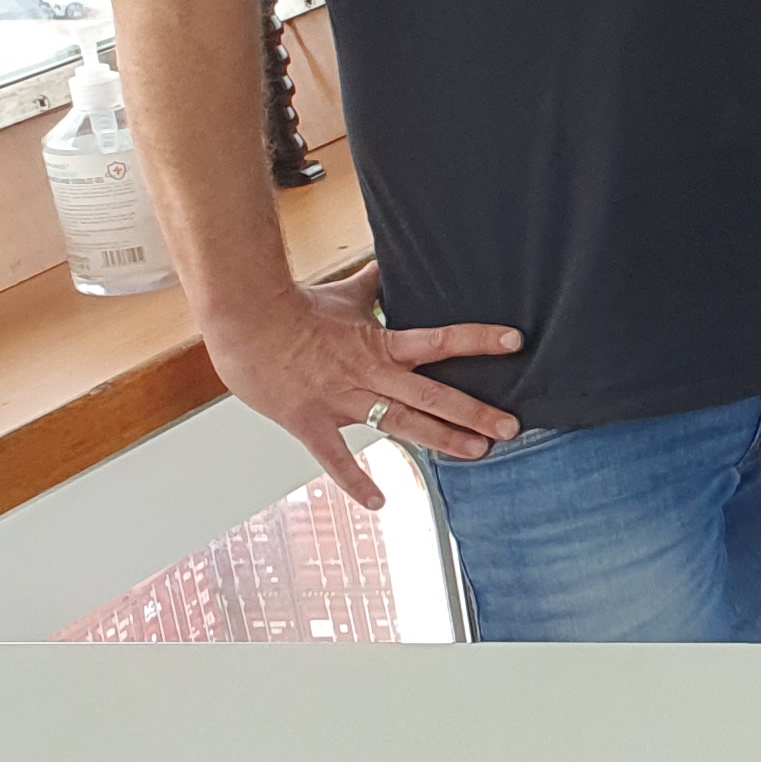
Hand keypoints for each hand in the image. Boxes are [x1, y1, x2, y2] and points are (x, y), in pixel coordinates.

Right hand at [200, 260, 521, 509]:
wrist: (245, 322)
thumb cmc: (295, 307)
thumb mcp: (345, 293)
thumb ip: (375, 283)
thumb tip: (392, 258)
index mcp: (381, 345)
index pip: (441, 340)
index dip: (479, 340)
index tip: (515, 342)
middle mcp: (369, 375)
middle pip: (432, 395)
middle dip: (475, 413)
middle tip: (512, 428)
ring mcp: (341, 401)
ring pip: (400, 425)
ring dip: (441, 440)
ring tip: (478, 454)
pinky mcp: (311, 422)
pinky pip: (335, 459)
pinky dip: (355, 482)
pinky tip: (380, 502)